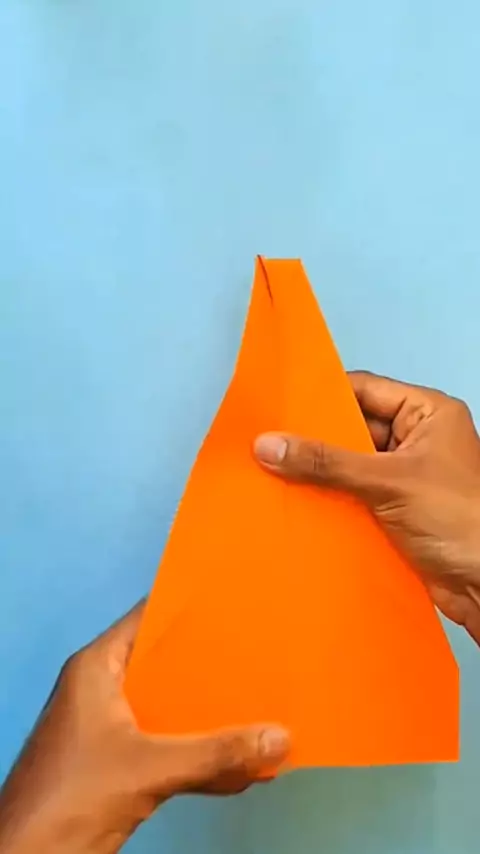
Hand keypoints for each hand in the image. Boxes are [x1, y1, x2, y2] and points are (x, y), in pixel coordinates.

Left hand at [0, 603, 288, 853]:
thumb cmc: (75, 795)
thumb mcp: (150, 768)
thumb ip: (216, 754)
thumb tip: (282, 737)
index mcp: (98, 667)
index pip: (148, 618)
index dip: (190, 609)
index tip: (236, 603)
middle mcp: (104, 689)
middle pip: (165, 665)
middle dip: (212, 666)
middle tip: (260, 653)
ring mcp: (110, 728)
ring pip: (170, 709)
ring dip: (210, 715)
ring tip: (262, 704)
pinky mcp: (118, 764)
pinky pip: (169, 746)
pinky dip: (201, 753)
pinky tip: (242, 763)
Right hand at [254, 370, 479, 645]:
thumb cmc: (456, 519)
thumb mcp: (388, 481)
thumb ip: (326, 463)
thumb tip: (267, 445)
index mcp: (427, 413)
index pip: (365, 389)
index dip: (323, 394)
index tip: (278, 401)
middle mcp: (416, 438)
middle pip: (353, 428)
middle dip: (313, 437)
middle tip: (264, 439)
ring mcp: (405, 476)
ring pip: (349, 464)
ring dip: (317, 471)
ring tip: (267, 469)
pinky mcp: (395, 509)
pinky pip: (352, 494)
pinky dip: (328, 498)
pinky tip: (292, 500)